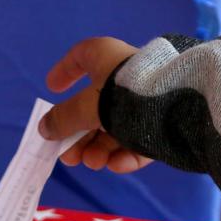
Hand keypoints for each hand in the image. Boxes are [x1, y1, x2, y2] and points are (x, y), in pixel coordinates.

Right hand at [39, 37, 152, 173]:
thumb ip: (63, 119)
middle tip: (70, 158)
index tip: (52, 88)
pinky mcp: (164, 122)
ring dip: (99, 149)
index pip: (82, 56)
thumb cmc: (124, 96)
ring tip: (93, 163)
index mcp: (107, 59)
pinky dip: (125, 153)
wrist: (176, 106)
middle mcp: (127, 77)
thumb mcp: (86, 108)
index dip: (65, 70)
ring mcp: (147, 100)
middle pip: (95, 107)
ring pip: (116, 127)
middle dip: (80, 136)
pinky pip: (139, 139)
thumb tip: (44, 129)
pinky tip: (116, 165)